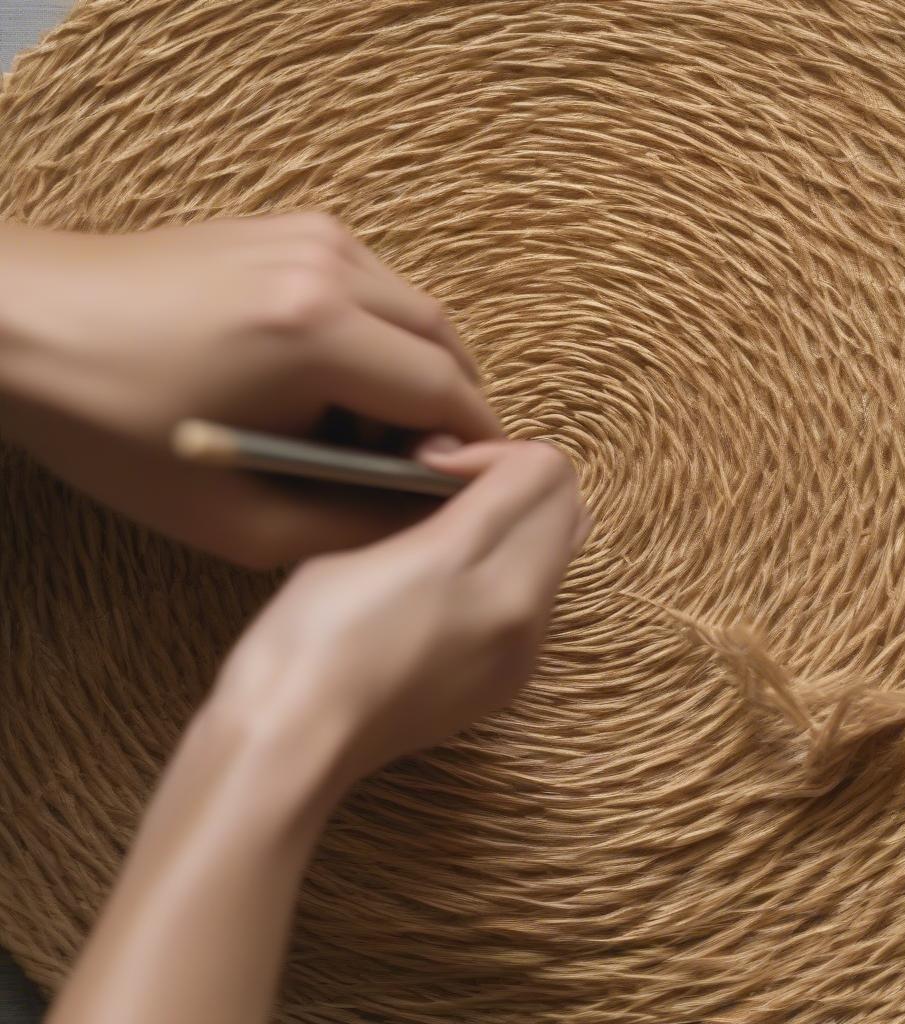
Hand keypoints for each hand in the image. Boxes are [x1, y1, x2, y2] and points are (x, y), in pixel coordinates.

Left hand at [0, 214, 500, 565]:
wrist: (22, 324)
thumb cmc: (112, 427)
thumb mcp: (233, 519)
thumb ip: (347, 524)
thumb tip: (418, 513)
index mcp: (315, 333)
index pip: (447, 391)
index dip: (471, 445)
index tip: (466, 484)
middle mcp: (328, 267)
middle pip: (446, 341)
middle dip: (451, 408)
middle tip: (418, 465)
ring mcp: (310, 235)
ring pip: (415, 310)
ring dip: (416, 371)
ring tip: (370, 429)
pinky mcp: (291, 228)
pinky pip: (374, 288)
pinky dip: (379, 338)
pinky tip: (335, 382)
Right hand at [208, 440, 588, 808]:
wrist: (302, 736)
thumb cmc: (311, 631)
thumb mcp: (366, 540)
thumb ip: (435, 506)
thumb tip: (467, 482)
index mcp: (474, 560)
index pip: (546, 469)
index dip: (493, 454)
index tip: (440, 470)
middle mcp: (519, 608)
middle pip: (567, 509)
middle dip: (521, 485)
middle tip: (456, 494)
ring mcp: (523, 651)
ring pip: (561, 555)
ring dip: (523, 530)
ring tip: (455, 538)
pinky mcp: (513, 681)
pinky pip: (542, 603)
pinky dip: (516, 576)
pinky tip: (456, 588)